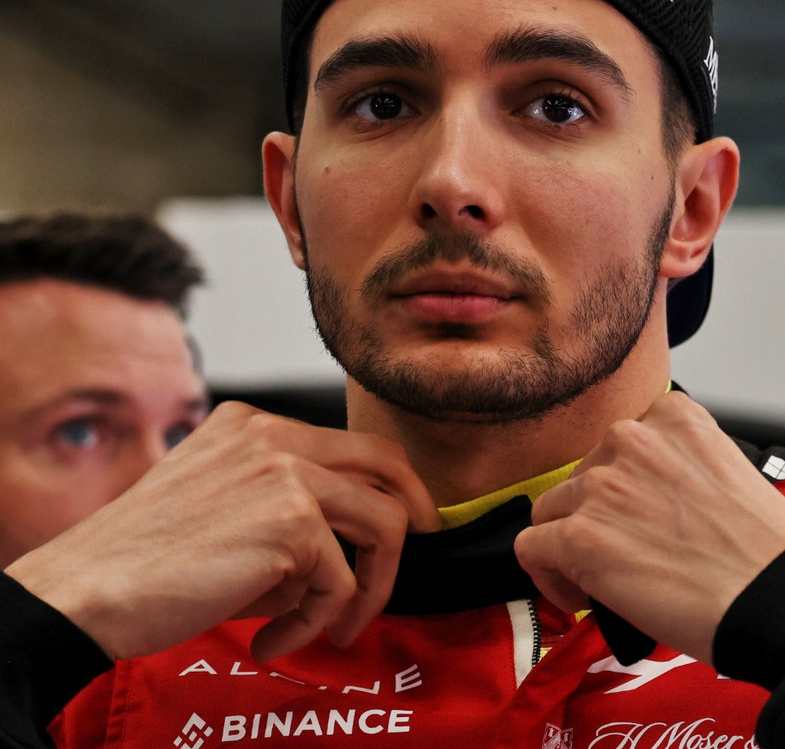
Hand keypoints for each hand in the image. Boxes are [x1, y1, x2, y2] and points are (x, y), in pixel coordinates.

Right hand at [4, 401, 438, 662]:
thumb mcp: (225, 513)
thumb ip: (289, 516)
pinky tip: (270, 641)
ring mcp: (287, 473)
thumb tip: (352, 556)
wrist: (86, 591)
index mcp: (252, 426)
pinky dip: (315, 623)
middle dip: (413, 515)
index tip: (398, 525)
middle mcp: (274, 436)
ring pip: (383, 525)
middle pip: (387, 465)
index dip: (386, 487)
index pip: (350, 445)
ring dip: (369, 589)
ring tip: (332, 627)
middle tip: (415, 555)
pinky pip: (341, 583)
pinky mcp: (293, 522)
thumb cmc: (144, 564)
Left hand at [515, 391, 784, 663]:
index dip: (623, 487)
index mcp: (674, 417)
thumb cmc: (764, 548)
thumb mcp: (727, 471)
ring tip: (602, 581)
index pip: (621, 444)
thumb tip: (646, 507)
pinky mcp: (579, 536)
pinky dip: (549, 578)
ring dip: (569, 546)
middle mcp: (632, 439)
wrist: (774, 590)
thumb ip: (678, 470)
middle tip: (625, 556)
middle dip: (597, 517)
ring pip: (550, 512)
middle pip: (582, 477)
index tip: (636, 517)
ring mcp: (601, 486)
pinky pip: (531, 550)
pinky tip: (583, 597)